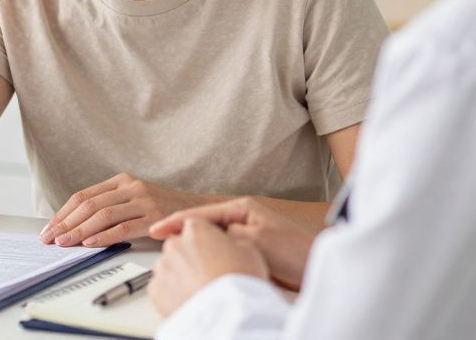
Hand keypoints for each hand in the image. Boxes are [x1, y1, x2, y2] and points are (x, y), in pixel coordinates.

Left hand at [39, 173, 210, 247]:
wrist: (199, 210)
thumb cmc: (162, 209)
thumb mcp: (134, 200)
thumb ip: (110, 207)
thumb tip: (74, 227)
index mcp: (121, 180)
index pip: (83, 196)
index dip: (63, 213)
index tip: (49, 227)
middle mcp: (131, 187)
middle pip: (89, 205)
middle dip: (66, 223)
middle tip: (50, 238)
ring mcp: (143, 200)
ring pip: (102, 215)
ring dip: (79, 231)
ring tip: (64, 243)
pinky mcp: (154, 216)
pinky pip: (123, 228)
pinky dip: (103, 236)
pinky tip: (89, 243)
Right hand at [148, 197, 316, 290]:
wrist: (318, 268)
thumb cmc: (295, 251)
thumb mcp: (256, 239)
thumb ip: (229, 233)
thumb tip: (209, 236)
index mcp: (243, 208)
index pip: (201, 213)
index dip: (176, 221)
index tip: (156, 229)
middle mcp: (243, 218)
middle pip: (203, 224)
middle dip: (182, 233)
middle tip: (160, 242)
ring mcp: (246, 233)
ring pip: (212, 239)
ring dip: (197, 246)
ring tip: (177, 255)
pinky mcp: (251, 249)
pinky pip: (223, 250)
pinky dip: (211, 256)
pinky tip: (202, 264)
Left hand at [148, 217, 268, 317]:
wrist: (226, 315)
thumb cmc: (239, 282)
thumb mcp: (250, 251)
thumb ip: (233, 241)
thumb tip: (230, 245)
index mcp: (196, 229)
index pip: (195, 225)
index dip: (206, 238)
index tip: (211, 249)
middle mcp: (175, 244)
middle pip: (180, 246)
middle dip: (191, 257)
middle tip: (209, 274)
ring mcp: (163, 267)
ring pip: (170, 267)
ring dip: (181, 275)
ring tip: (201, 290)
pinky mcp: (155, 290)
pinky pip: (163, 288)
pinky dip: (173, 293)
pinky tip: (190, 300)